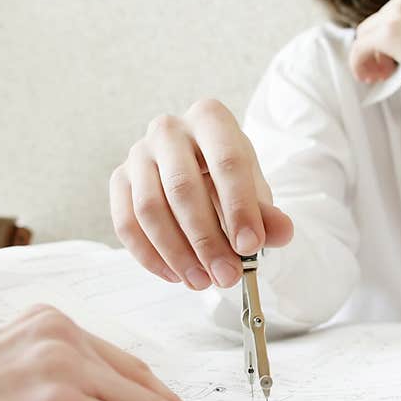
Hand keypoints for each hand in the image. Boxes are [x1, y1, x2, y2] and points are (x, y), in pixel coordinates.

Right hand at [110, 99, 293, 289]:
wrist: (197, 166)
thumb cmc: (228, 177)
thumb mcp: (254, 190)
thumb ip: (266, 213)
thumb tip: (281, 233)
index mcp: (210, 119)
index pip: (226, 163)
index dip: (239, 208)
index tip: (250, 247)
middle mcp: (168, 130)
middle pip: (183, 189)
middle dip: (207, 240)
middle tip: (227, 276)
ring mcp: (138, 153)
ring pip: (149, 209)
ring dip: (177, 253)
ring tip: (202, 281)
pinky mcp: (119, 179)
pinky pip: (126, 223)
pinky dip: (149, 255)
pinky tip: (175, 275)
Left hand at [349, 0, 400, 94]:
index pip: (397, 5)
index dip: (396, 27)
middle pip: (380, 20)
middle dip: (383, 43)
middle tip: (390, 65)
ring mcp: (396, 13)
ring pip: (366, 33)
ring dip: (371, 54)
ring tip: (381, 72)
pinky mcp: (388, 35)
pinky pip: (359, 49)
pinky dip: (359, 64)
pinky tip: (368, 77)